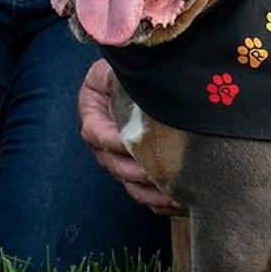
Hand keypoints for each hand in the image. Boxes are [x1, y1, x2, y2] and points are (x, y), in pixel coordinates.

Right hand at [79, 59, 179, 213]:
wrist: (139, 84)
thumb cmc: (127, 75)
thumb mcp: (114, 69)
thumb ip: (111, 74)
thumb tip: (116, 77)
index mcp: (93, 117)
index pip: (97, 134)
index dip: (113, 140)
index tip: (132, 142)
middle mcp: (103, 144)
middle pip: (114, 164)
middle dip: (137, 171)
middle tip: (159, 171)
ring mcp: (119, 161)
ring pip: (130, 184)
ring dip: (150, 191)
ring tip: (173, 194)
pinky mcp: (136, 172)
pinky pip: (144, 193)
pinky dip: (158, 202)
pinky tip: (178, 202)